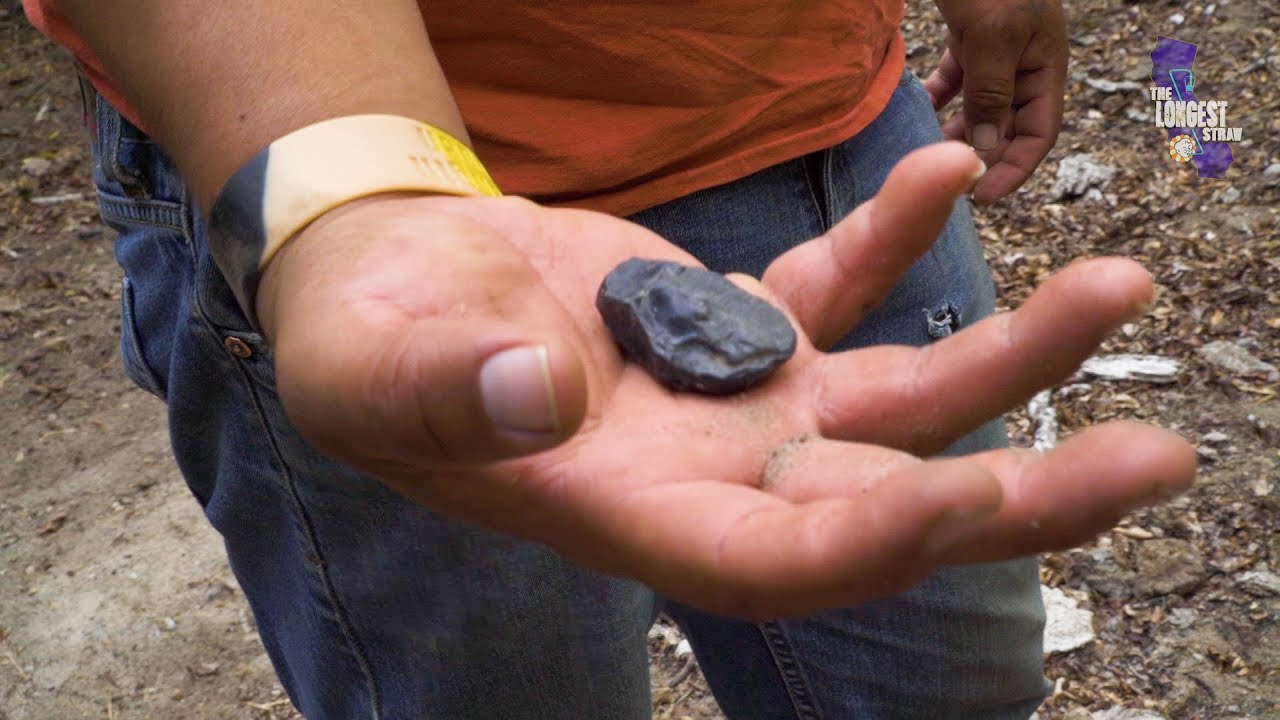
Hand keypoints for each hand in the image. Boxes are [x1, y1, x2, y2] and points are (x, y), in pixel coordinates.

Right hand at [256, 142, 1192, 618]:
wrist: (399, 282)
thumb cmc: (368, 336)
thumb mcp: (370, 365)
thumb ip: (443, 389)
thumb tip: (534, 392)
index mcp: (624, 513)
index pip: (770, 561)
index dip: (874, 541)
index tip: (984, 492)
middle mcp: (706, 478)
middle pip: (882, 506)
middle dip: (1019, 491)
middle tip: (1155, 459)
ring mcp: (736, 407)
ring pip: (896, 404)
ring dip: (1008, 357)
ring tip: (1120, 287)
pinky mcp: (740, 333)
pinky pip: (835, 294)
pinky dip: (887, 239)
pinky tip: (940, 170)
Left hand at [926, 0, 1068, 204]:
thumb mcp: (991, 35)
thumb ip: (991, 93)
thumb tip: (988, 151)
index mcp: (1045, 64)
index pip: (1039, 133)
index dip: (1014, 169)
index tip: (980, 198)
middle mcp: (1025, 61)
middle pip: (1009, 124)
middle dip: (982, 153)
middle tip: (946, 183)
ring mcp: (997, 48)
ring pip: (980, 105)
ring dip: (957, 130)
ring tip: (928, 152)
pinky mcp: (969, 33)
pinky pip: (957, 78)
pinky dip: (939, 96)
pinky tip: (917, 110)